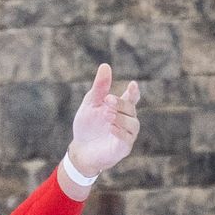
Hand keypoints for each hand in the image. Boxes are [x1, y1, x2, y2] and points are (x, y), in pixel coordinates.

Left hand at [69, 63, 140, 177]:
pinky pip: (127, 139)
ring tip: (107, 114)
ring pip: (132, 123)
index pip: (132, 98)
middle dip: (120, 104)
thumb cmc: (87, 125)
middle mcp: (127, 120)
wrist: (81, 149)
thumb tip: (105, 66)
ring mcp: (127, 134)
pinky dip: (120, 132)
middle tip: (107, 100)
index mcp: (120, 108)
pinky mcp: (123, 148)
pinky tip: (110, 127)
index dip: (134, 92)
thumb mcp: (90, 104)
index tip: (132, 85)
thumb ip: (99, 87)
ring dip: (120, 118)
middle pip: (131, 109)